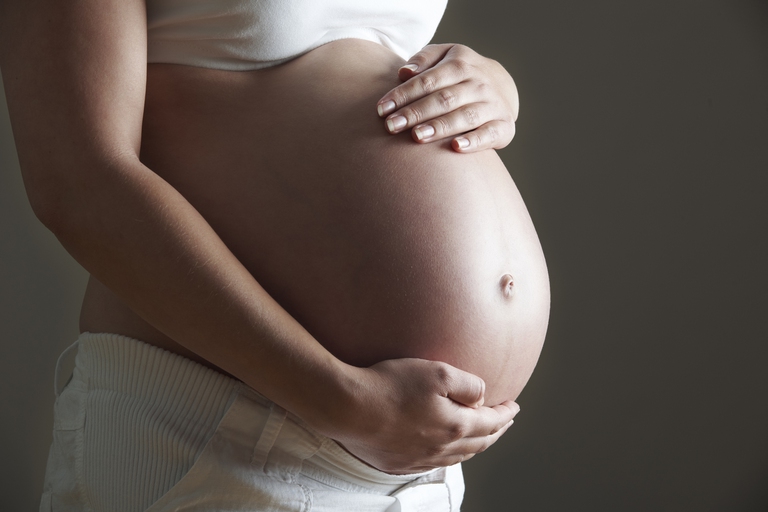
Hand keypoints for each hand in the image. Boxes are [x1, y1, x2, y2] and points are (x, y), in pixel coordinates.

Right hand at [326, 358, 519, 473]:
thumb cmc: (391, 384)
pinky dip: (450, 455)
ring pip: (458, 456)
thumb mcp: (438, 372)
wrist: (348, 407)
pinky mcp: (398, 462)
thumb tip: (482, 397)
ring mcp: (419, 458)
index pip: (491, 422)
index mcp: (455, 426)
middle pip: (478, 443)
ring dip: (475, 445)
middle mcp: (441, 448)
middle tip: (504, 422)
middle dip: (495, 431)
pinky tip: (445, 450)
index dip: (505, 414)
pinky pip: (434, 463)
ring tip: (481, 437)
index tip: (514, 406)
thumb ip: (468, 385)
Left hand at [376, 44, 519, 152]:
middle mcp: (479, 83)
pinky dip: (475, 141)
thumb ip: (424, 60)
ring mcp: (493, 105)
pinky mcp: (503, 127)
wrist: (502, 85)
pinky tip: (456, 147)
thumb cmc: (460, 74)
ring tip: (417, 136)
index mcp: (460, 64)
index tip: (381, 109)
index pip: (428, 80)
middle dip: (416, 113)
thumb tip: (403, 72)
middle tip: (391, 127)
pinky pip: (489, 134)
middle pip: (444, 99)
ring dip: (440, 127)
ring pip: (464, 116)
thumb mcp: (445, 57)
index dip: (404, 94)